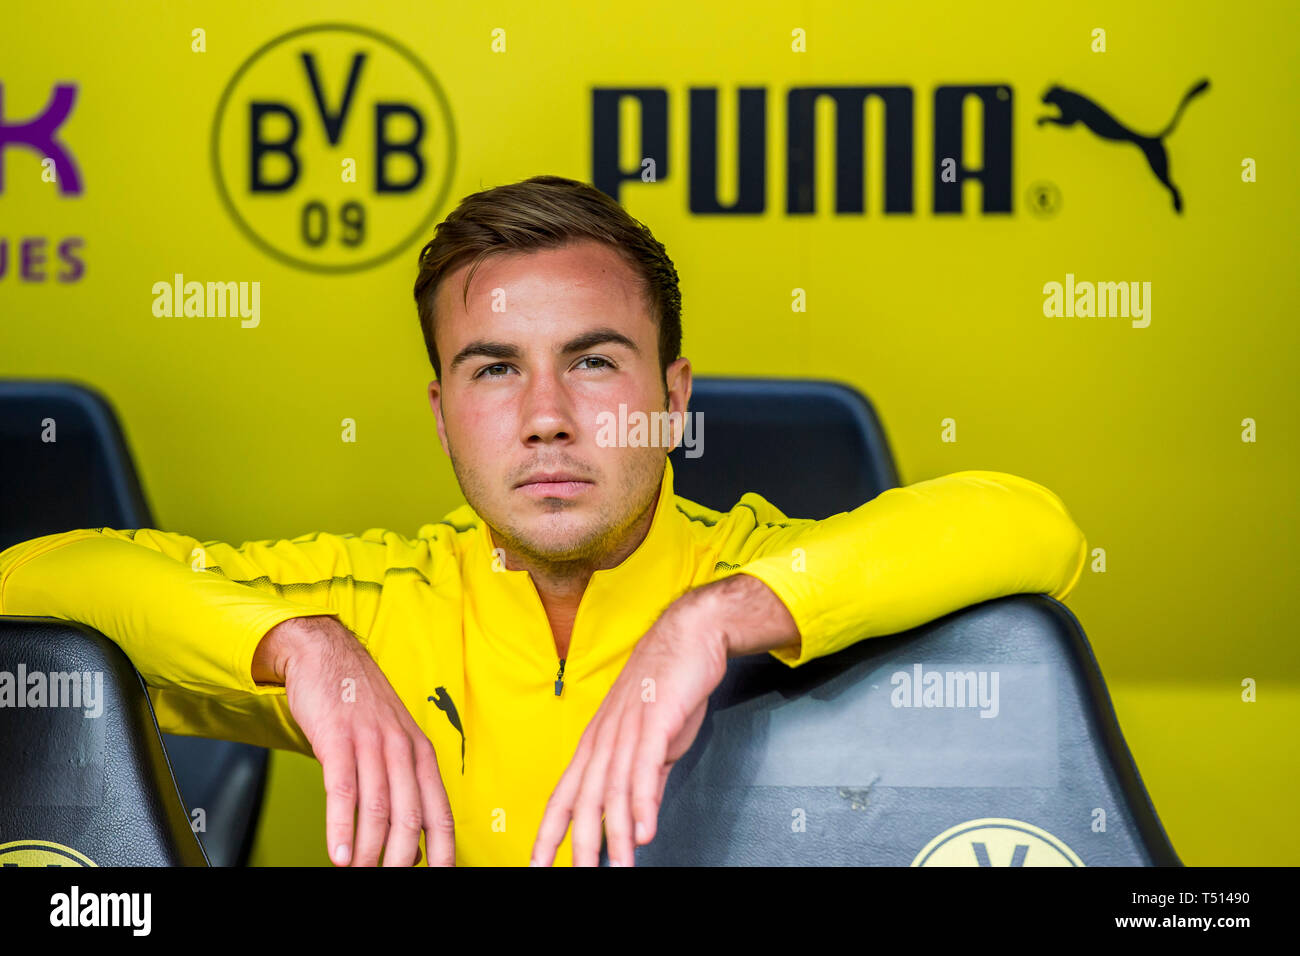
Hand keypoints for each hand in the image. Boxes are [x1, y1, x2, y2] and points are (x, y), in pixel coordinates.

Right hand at [257, 615, 454, 866]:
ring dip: (370, 852)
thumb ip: (405, 788)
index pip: (441, 814)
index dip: (443, 853)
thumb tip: (413, 848)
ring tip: (361, 875)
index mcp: (421, 754)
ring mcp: (371, 742)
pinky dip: (341, 827)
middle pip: (410, 819)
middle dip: (402, 861)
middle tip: (390, 883)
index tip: (440, 877)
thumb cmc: (361, 704)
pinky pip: (343, 789)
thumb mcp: (394, 741)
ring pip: (378, 809)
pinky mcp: (338, 738)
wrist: (328, 654)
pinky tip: (339, 853)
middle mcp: (403, 749)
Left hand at [529, 589, 730, 866]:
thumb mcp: (652, 741)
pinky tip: (644, 831)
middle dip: (576, 846)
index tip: (537, 864)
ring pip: (612, 792)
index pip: (563, 796)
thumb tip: (640, 819)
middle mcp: (603, 740)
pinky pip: (643, 769)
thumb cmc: (667, 685)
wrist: (688, 636)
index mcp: (597, 745)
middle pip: (581, 801)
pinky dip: (643, 803)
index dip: (548, 833)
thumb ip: (646, 781)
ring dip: (615, 836)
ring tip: (617, 869)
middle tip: (577, 877)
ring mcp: (626, 730)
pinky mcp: (654, 722)